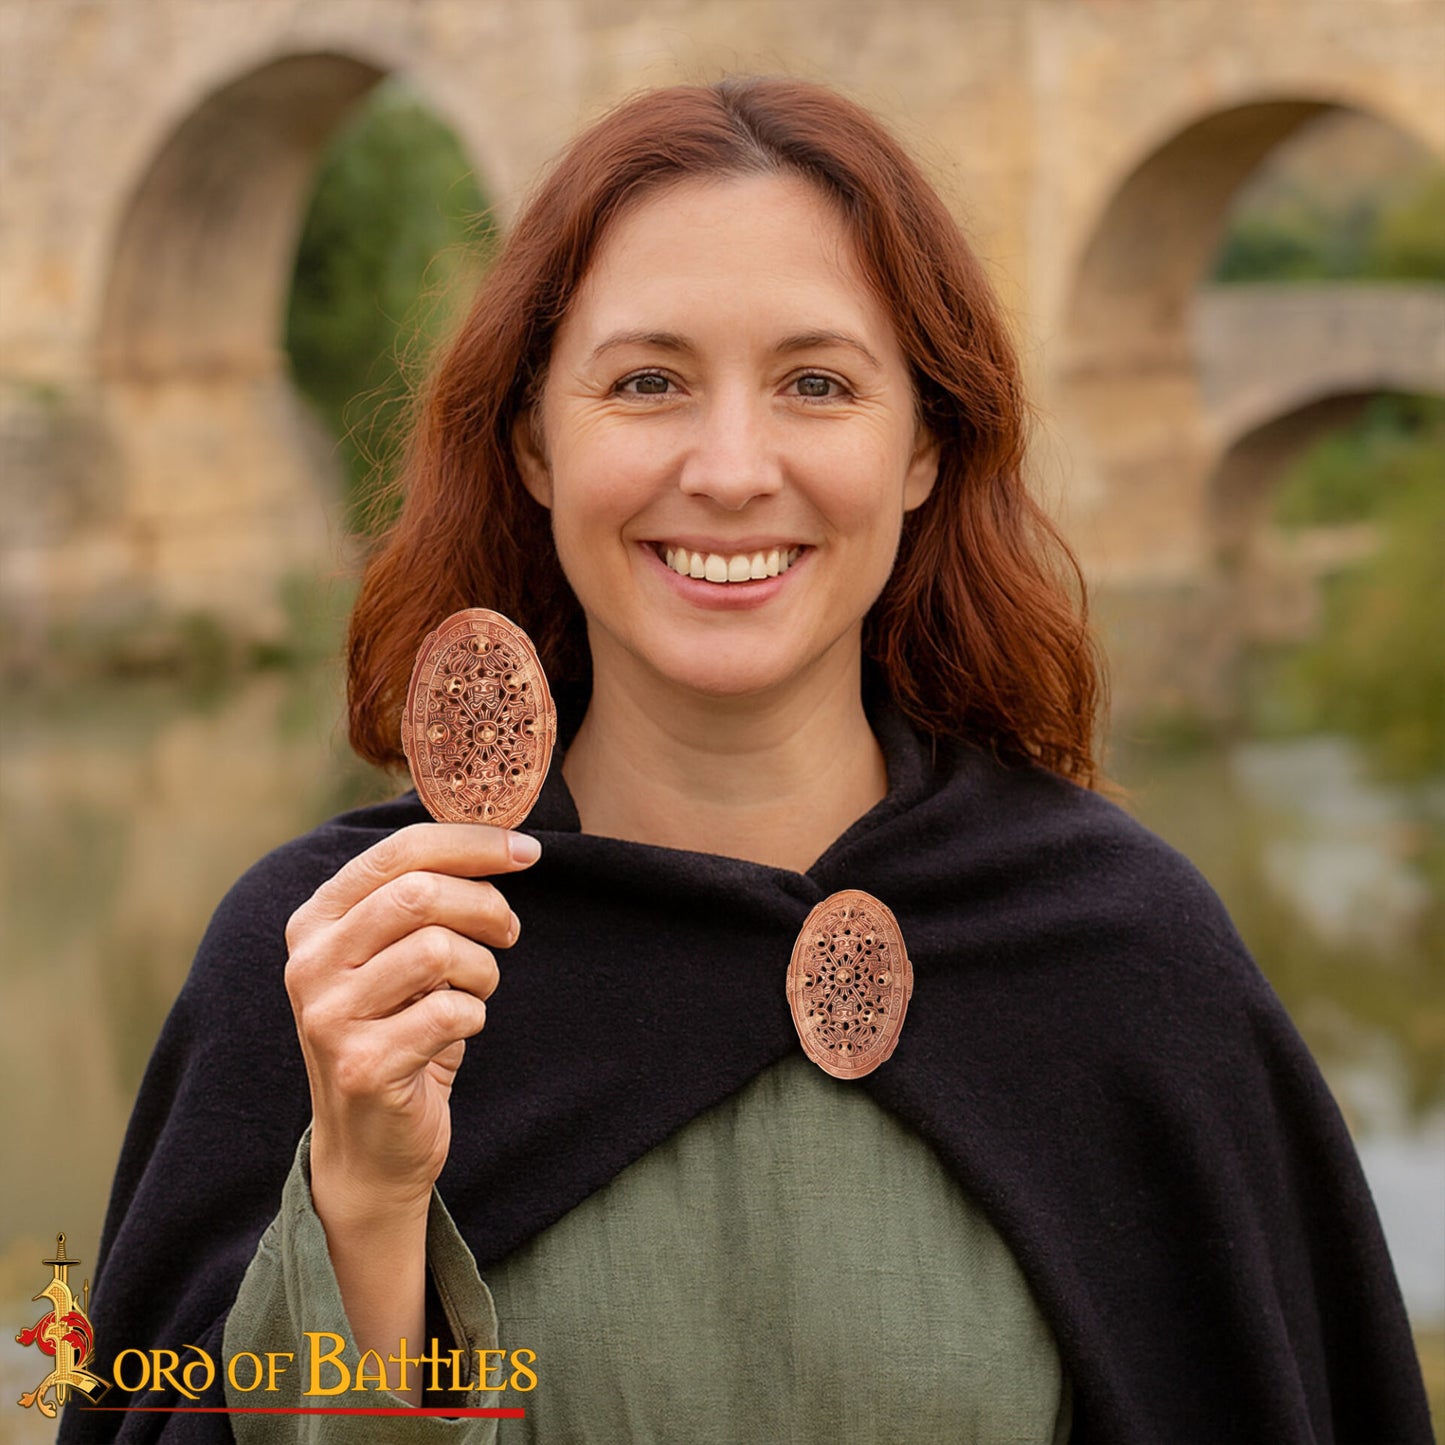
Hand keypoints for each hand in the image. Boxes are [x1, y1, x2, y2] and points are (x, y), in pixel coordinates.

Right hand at [284, 822, 540, 1229]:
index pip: (398, 852)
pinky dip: (474, 1016)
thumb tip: (503, 841)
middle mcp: (310, 963)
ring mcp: (329, 1016)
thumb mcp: (399, 956)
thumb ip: (426, 898)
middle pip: (420, 894)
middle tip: (508, 932)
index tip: (527, 851)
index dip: (471, 843)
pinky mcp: (361, 1066)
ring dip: (483, 969)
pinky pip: (451, 1012)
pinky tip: (459, 1030)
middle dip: (485, 906)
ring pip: (439, 950)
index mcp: (317, 921)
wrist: (371, 1148)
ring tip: (477, 990)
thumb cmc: (401, 1031)